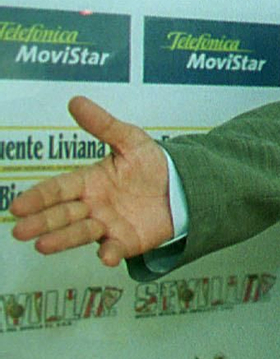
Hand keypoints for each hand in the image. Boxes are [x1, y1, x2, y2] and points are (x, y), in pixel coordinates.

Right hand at [10, 96, 173, 267]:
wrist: (183, 187)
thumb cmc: (152, 164)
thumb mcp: (130, 140)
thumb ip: (104, 125)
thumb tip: (76, 101)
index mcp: (89, 181)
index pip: (57, 189)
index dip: (38, 197)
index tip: (17, 206)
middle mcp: (92, 206)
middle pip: (62, 214)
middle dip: (40, 222)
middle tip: (20, 231)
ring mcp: (107, 225)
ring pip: (81, 232)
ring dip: (63, 239)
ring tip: (43, 245)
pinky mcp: (126, 242)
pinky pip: (115, 249)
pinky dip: (110, 254)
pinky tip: (106, 256)